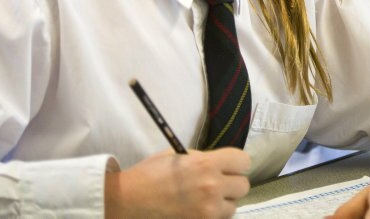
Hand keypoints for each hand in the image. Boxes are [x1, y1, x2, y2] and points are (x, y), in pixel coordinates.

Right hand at [105, 148, 250, 217]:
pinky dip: (213, 217)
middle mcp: (212, 186)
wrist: (126, 203)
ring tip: (205, 201)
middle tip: (216, 185)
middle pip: (243, 186)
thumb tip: (220, 164)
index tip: (228, 167)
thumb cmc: (148, 176)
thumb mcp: (177, 157)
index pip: (243, 161)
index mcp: (205, 164)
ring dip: (223, 204)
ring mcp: (207, 211)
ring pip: (234, 207)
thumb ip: (203, 159)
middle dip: (231, 184)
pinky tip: (199, 212)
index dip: (236, 164)